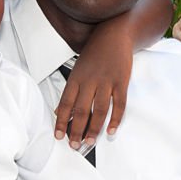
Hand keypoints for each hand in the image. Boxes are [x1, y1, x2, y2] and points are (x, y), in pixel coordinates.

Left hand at [54, 27, 130, 148]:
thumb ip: (70, 91)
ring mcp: (107, 81)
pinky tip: (111, 130)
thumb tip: (59, 112)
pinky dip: (116, 119)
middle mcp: (90, 80)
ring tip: (90, 142)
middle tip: (75, 145)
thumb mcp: (77, 69)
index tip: (59, 136)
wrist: (114, 34)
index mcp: (76, 78)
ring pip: (100, 110)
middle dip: (77, 131)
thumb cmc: (94, 53)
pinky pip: (119, 104)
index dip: (61, 122)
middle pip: (82, 110)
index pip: (65, 104)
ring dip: (94, 128)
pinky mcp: (121, 82)